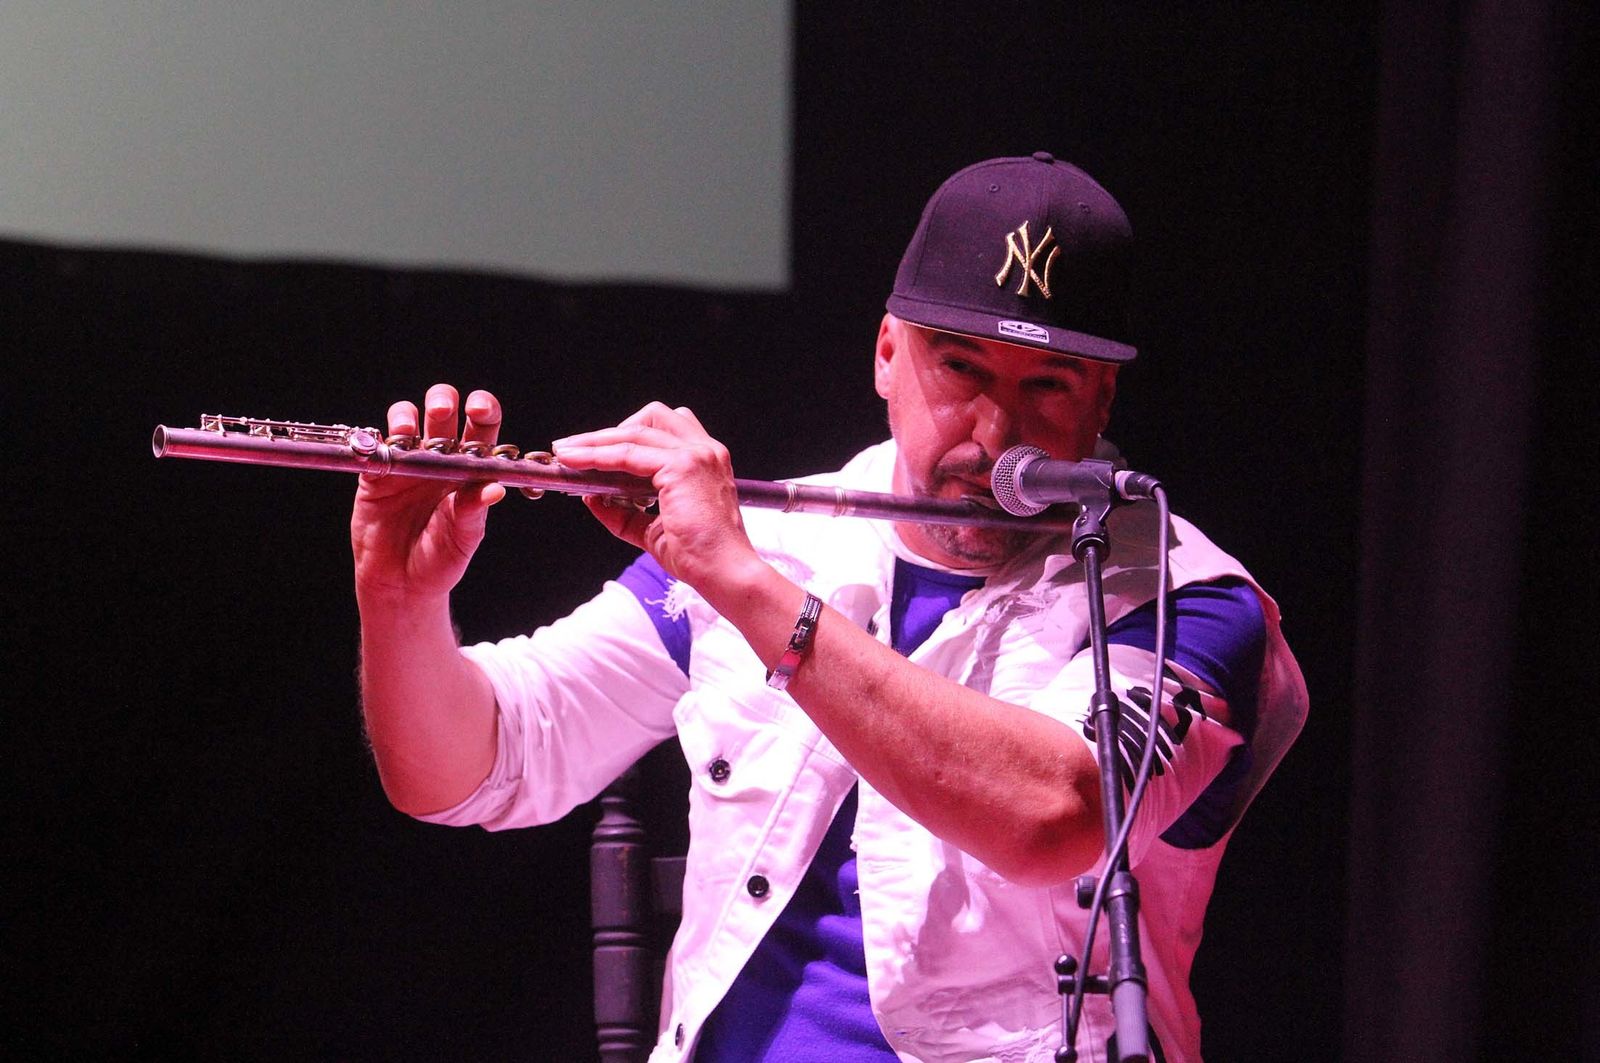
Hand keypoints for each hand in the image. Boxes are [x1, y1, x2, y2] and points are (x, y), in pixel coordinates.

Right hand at [351, 384, 506, 603]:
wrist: (401, 584)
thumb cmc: (440, 560)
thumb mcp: (463, 538)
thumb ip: (474, 512)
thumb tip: (494, 489)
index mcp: (470, 468)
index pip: (482, 426)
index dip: (482, 408)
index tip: (478, 408)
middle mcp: (440, 458)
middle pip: (442, 411)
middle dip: (442, 401)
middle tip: (440, 412)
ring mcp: (406, 462)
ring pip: (405, 418)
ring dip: (406, 416)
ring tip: (407, 434)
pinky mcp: (375, 474)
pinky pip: (373, 446)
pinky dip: (376, 442)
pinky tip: (383, 451)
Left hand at [554, 402, 762, 591]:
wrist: (724, 573)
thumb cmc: (699, 556)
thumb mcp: (655, 529)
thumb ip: (626, 513)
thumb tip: (592, 498)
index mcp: (705, 460)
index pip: (662, 431)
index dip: (625, 435)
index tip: (593, 448)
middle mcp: (704, 450)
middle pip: (649, 419)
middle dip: (608, 432)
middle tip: (573, 448)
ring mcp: (695, 455)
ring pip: (633, 433)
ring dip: (595, 441)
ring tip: (566, 453)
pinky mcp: (682, 467)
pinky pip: (628, 454)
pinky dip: (599, 457)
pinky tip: (578, 463)